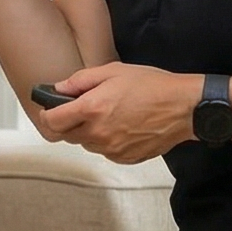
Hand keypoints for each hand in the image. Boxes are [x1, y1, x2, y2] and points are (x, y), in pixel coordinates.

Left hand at [34, 63, 199, 163]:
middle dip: (70, 122)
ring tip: (110, 114)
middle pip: (67, 135)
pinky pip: (105, 151)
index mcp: (91, 109)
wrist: (184, 108)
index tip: (49, 109)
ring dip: (89, 131)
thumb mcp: (113, 72)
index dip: (47, 114)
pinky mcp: (125, 158)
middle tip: (84, 108)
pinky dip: (107, 141)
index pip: (52, 122)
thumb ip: (80, 81)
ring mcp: (111, 149)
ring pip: (87, 144)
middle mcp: (98, 133)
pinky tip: (123, 126)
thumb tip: (58, 89)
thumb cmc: (153, 86)